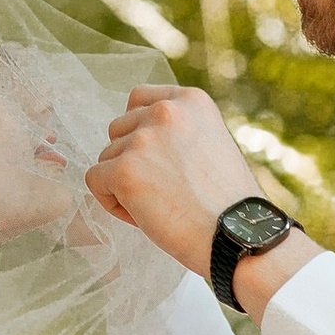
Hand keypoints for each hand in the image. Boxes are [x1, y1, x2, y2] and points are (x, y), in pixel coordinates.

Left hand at [85, 85, 264, 276]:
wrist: (238, 236)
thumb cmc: (227, 203)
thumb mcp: (211, 144)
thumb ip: (178, 132)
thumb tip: (139, 138)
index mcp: (191, 101)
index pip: (140, 98)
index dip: (140, 131)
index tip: (157, 159)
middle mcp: (166, 112)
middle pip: (118, 129)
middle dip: (131, 160)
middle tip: (162, 191)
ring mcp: (143, 140)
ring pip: (106, 157)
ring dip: (123, 183)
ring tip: (159, 206)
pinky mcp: (124, 170)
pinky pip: (95, 182)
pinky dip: (112, 203)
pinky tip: (144, 216)